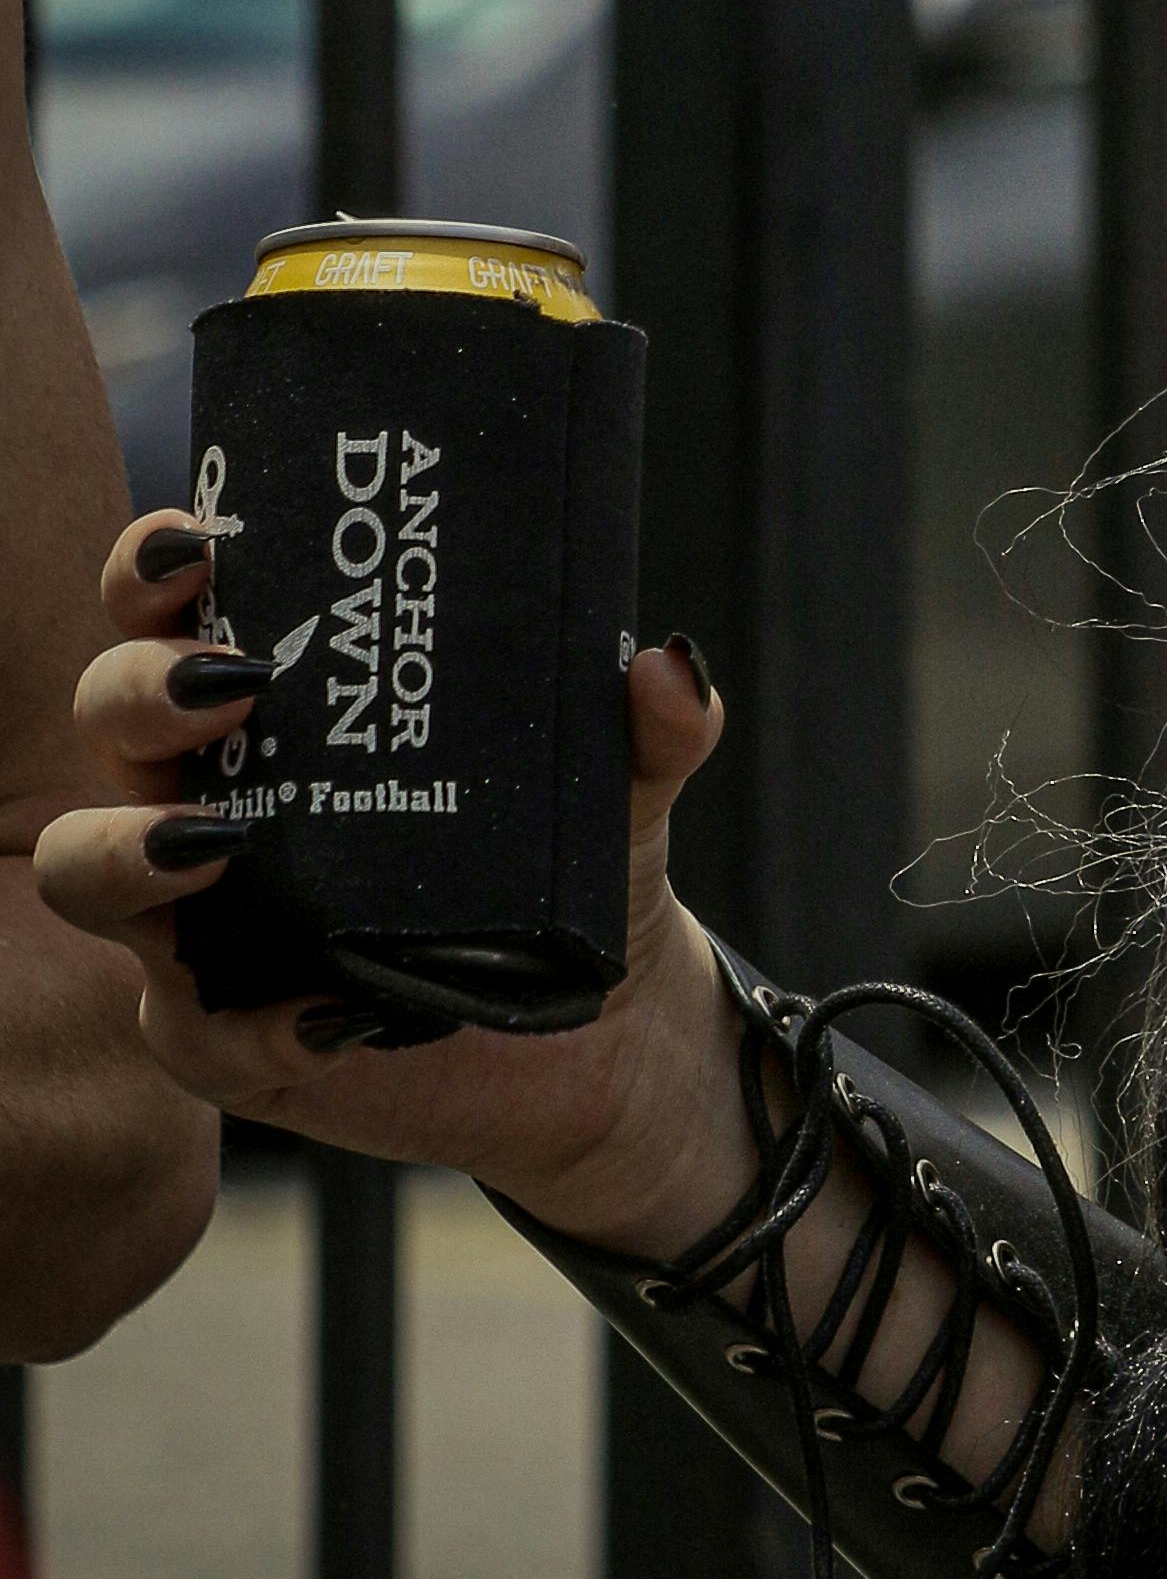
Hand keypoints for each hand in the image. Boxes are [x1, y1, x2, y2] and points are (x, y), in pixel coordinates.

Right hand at [29, 509, 757, 1254]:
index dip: (151, 572)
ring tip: (219, 841)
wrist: (602, 1032)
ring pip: (85, 870)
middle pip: (110, 719)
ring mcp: (208, 916)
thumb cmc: (570, 871)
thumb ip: (652, 727)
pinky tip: (327, 1011)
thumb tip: (668, 666)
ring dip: (125, 847)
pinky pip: (190, 1033)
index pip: (171, 615)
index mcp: (283, 708)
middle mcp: (217, 794)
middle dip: (138, 689)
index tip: (196, 543)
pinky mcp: (231, 1035)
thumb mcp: (619, 788)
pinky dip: (245, 1022)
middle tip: (234, 684)